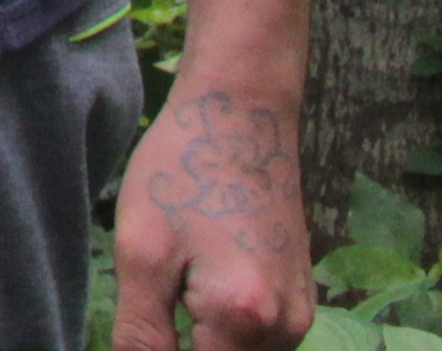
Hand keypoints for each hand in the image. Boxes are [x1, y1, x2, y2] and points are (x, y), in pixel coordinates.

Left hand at [111, 86, 309, 349]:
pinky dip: (225, 332)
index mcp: (244, 319)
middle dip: (183, 345)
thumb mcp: (142, 253)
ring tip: (175, 289)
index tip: (147, 318)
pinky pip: (260, 342)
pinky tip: (197, 287)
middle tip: (156, 300)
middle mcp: (286, 327)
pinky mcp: (299, 299)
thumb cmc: (183, 170)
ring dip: (206, 343)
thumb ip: (141, 334)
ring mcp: (299, 315)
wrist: (242, 113)